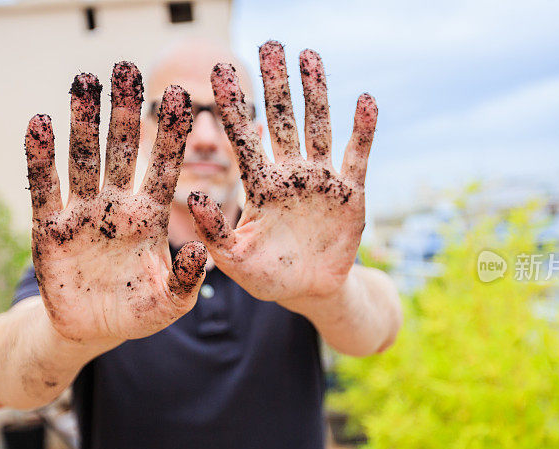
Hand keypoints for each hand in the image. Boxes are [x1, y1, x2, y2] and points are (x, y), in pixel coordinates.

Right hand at [25, 62, 205, 342]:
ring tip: (85, 81)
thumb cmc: (137, 314)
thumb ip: (188, 279)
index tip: (181, 98)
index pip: (162, 168)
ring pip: (83, 160)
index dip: (170, 135)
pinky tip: (40, 124)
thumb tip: (201, 250)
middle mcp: (116, 207)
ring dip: (83, 122)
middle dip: (124, 112)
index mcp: (150, 218)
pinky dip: (41, 159)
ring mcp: (82, 215)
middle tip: (126, 69)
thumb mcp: (171, 302)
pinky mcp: (49, 230)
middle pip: (121, 151)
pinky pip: (44, 189)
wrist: (89, 332)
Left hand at [187, 41, 376, 304]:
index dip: (234, 107)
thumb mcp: (234, 260)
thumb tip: (194, 198)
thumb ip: (213, 234)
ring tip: (309, 56)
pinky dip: (363, 130)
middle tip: (270, 45)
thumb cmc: (267, 277)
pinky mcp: (351, 193)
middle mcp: (289, 174)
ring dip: (317, 93)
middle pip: (283, 121)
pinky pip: (358, 156)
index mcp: (260, 187)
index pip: (244, 140)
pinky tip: (365, 100)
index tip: (220, 72)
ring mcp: (321, 180)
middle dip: (277, 86)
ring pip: (319, 128)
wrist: (310, 292)